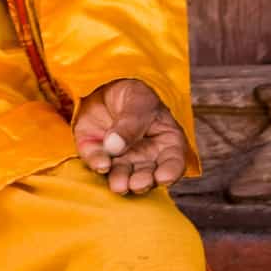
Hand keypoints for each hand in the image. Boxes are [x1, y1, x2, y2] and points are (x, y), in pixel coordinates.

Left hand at [73, 78, 185, 195]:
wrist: (105, 85)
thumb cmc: (134, 96)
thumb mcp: (139, 101)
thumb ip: (131, 122)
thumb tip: (115, 145)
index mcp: (166, 143)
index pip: (173, 162)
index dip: (171, 172)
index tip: (163, 177)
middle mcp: (145, 158)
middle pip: (146, 175)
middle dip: (142, 182)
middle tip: (137, 184)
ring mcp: (120, 159)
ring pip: (122, 175)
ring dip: (120, 181)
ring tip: (119, 185)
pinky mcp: (97, 154)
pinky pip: (97, 161)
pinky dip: (97, 164)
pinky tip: (101, 164)